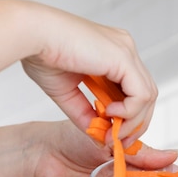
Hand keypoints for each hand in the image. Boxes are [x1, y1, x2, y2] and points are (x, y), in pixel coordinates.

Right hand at [20, 4, 157, 142]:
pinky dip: (129, 111)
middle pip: (146, 94)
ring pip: (147, 96)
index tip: (110, 135)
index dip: (127, 118)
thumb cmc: (41, 55)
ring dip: (132, 121)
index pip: (134, 90)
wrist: (30, 35)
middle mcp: (124, 49)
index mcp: (112, 53)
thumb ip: (85, 113)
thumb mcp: (66, 92)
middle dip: (134, 124)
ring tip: (109, 131)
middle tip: (115, 142)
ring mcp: (126, 51)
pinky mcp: (123, 57)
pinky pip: (141, 94)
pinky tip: (109, 114)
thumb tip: (98, 135)